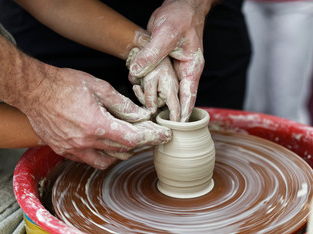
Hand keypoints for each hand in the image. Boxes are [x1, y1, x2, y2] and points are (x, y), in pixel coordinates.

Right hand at [23, 68, 171, 168]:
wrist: (33, 90)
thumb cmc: (64, 84)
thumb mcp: (99, 88)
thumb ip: (122, 105)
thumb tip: (140, 116)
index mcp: (97, 125)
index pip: (133, 139)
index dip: (151, 138)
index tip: (164, 136)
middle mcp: (85, 142)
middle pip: (122, 151)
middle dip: (139, 144)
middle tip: (147, 134)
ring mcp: (73, 149)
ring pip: (106, 161)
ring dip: (120, 153)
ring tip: (127, 140)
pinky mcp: (63, 150)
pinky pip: (88, 160)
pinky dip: (101, 155)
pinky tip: (104, 144)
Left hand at [129, 0, 211, 121]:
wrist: (180, 4)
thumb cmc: (181, 17)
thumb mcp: (166, 34)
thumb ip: (152, 54)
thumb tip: (136, 71)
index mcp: (191, 69)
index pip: (188, 97)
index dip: (182, 114)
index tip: (175, 128)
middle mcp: (183, 71)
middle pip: (175, 97)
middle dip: (164, 109)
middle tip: (153, 122)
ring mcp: (173, 68)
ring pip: (162, 88)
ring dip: (152, 95)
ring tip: (142, 106)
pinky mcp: (163, 62)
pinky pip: (154, 76)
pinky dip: (145, 81)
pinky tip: (135, 83)